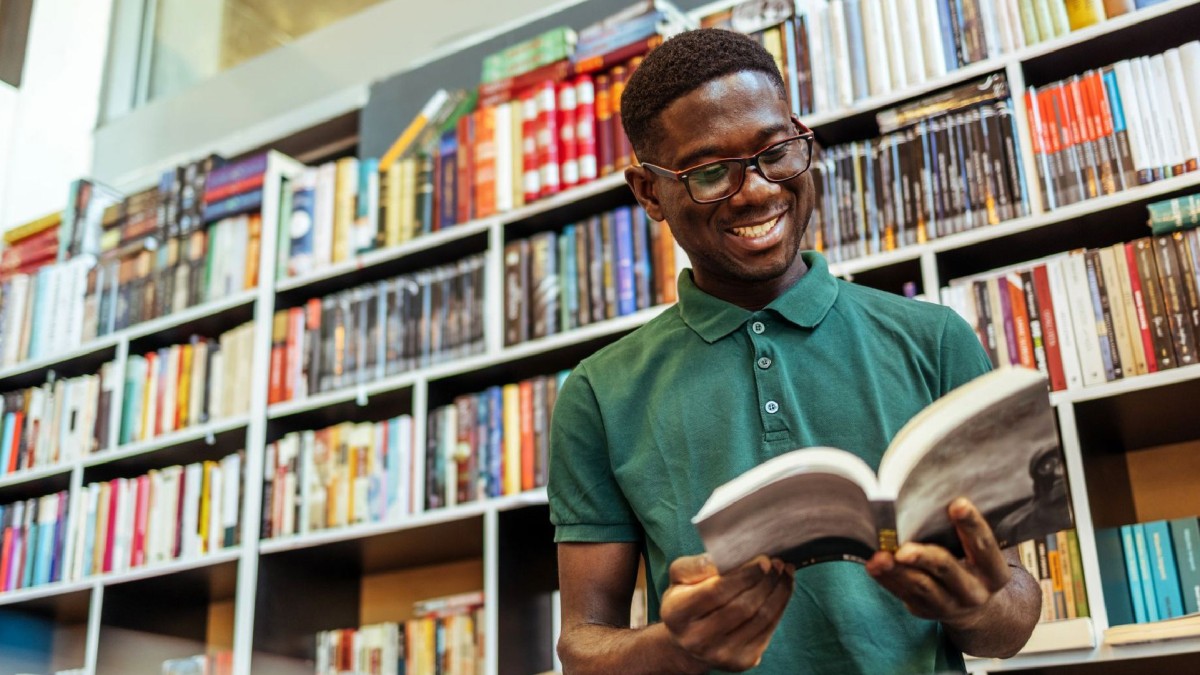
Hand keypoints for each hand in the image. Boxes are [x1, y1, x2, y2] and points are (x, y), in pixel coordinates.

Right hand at [659, 553, 794, 672]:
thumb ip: (695, 566)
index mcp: (677, 614)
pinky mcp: (740, 662)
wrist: (687, 641)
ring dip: (778, 593)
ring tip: (784, 573)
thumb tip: (719, 560)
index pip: (716, 592)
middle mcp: (696, 639)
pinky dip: (779, 607)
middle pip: (742, 607)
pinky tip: (782, 590)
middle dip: (765, 582)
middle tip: (778, 563)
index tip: (763, 560)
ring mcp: (719, 654)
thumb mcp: (679, 577)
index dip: (743, 575)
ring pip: (760, 619)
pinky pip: (767, 631)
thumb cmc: (686, 599)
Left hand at [865, 497, 1011, 630]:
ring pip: (920, 586)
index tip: (957, 503)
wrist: (974, 608)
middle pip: (947, 569)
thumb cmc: (973, 563)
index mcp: (994, 573)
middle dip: (924, 557)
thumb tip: (934, 496)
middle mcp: (974, 592)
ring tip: (879, 558)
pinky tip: (873, 565)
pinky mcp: (924, 610)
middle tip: (903, 549)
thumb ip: (965, 532)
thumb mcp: (980, 552)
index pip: (984, 546)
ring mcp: (948, 605)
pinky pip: (903, 593)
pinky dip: (887, 577)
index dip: (972, 525)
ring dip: (897, 570)